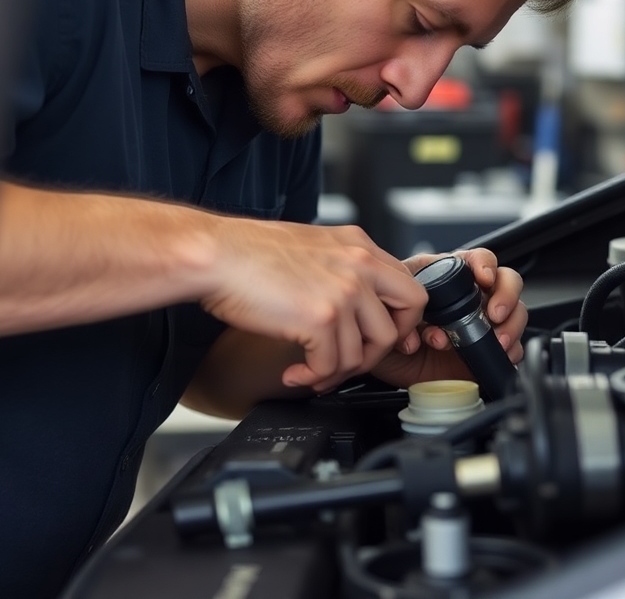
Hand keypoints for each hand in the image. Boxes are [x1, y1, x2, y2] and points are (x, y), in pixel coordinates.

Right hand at [199, 218, 426, 392]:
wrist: (214, 255)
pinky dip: (312, 378)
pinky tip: (294, 372)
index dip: (402, 321)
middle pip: (403, 320)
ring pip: (364, 352)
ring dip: (336, 371)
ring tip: (310, 370)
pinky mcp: (322, 318)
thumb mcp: (312, 247)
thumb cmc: (248, 253)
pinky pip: (331, 365)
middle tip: (351, 360)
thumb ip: (341, 269)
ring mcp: (345, 292)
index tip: (387, 340)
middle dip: (380, 349)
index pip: (409, 287)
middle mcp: (360, 265)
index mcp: (359, 246)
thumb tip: (355, 306)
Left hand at [372, 249, 525, 387]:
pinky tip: (491, 354)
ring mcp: (483, 322)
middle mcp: (471, 296)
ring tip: (494, 340)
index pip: (478, 259)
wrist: (388, 361)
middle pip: (507, 282)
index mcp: (448, 277)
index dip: (486, 264)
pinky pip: (513, 347)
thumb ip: (405, 311)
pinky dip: (509, 351)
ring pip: (516, 314)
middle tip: (495, 313)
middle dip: (507, 295)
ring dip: (509, 326)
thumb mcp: (388, 306)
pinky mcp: (487, 349)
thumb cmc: (387, 325)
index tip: (483, 278)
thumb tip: (426, 331)